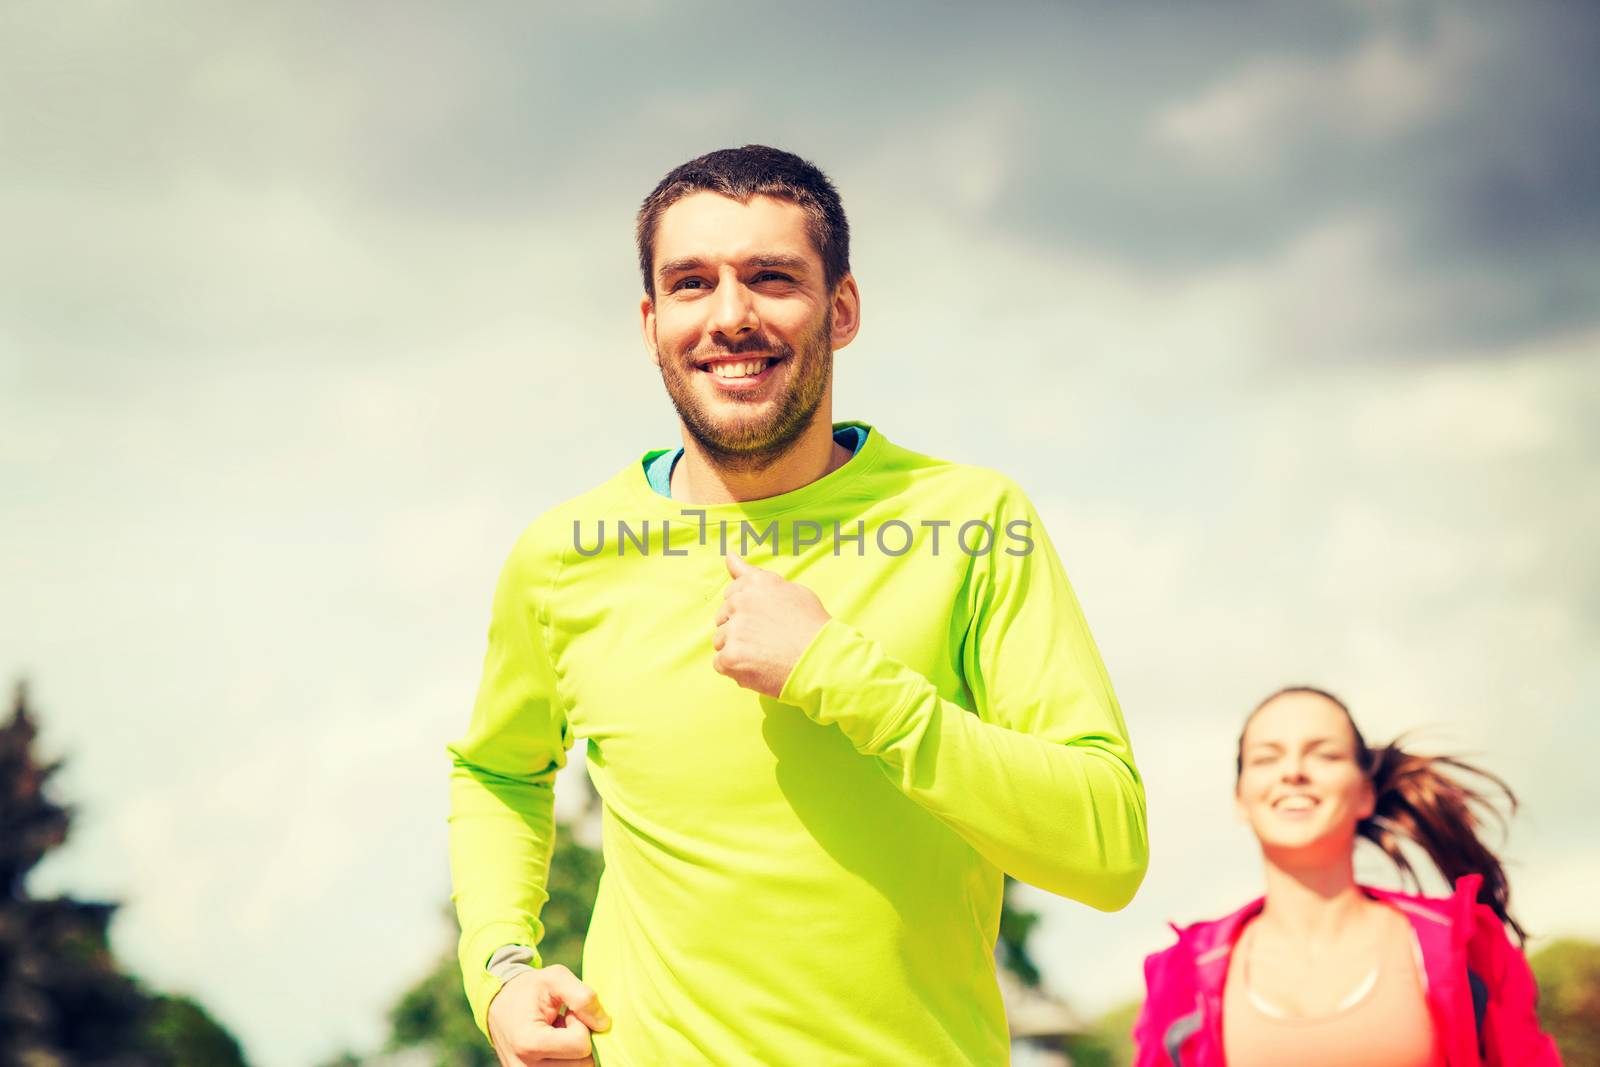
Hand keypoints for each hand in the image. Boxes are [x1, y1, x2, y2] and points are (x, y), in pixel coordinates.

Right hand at [486, 964, 609, 1065]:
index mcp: (528, 1042)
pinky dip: (566, 1060)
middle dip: (579, 1040)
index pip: (581, 1045)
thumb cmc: (529, 990)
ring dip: (573, 1053)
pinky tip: (554, 1047)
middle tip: (562, 1024)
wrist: (498, 1006)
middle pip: (583, 1065)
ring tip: (557, 1035)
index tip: (566, 1014)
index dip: (581, 1025)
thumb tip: (604, 1024)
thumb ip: (583, 997)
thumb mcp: (555, 978)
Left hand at [712, 553, 830, 698]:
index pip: (731, 594)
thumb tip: (728, 555)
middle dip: (738, 630)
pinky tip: (758, 668)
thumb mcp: (788, 589)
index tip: (763, 622)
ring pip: (720, 641)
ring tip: (764, 655)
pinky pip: (720, 664)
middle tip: (767, 640)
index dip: (747, 612)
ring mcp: (734, 630)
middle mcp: (741, 602)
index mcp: (756, 583)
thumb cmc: (811, 626)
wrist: (823, 660)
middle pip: (723, 618)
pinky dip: (736, 670)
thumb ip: (754, 574)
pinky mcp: (731, 657)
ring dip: (736, 650)